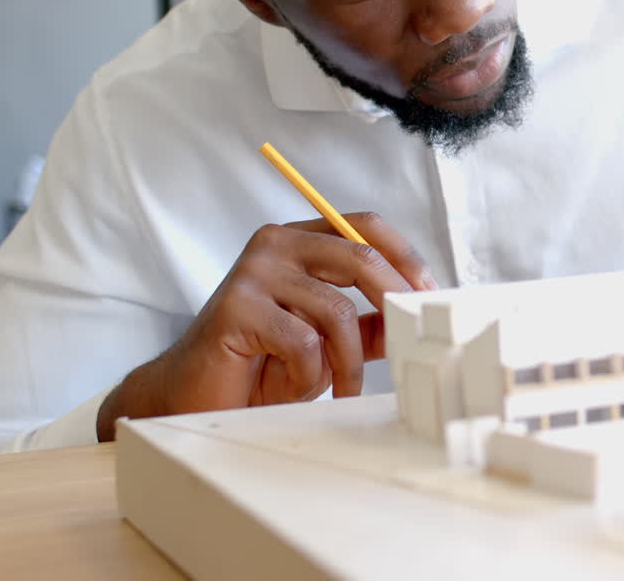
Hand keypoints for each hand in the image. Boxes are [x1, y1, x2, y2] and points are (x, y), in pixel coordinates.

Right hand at [97, 212, 434, 439]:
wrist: (193, 396)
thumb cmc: (261, 365)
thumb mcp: (328, 342)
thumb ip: (368, 325)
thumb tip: (417, 316)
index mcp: (299, 242)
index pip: (364, 226)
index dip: (403, 256)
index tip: (430, 292)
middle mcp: (275, 245)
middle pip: (359, 258)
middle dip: (394, 300)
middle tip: (412, 337)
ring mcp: (253, 272)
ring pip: (335, 311)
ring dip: (347, 361)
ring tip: (340, 387)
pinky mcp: (235, 308)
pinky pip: (302, 342)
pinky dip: (310, 374)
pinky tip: (296, 387)